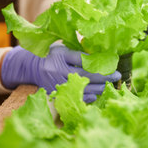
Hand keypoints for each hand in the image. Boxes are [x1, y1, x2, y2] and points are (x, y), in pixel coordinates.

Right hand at [0, 44, 120, 102]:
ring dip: (99, 88)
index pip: (84, 62)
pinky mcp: (57, 95)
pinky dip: (89, 96)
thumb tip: (100, 58)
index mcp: (61, 57)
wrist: (31, 67)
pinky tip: (98, 93)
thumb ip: (79, 53)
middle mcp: (59, 72)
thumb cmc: (51, 55)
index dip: (100, 64)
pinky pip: (77, 98)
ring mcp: (58, 85)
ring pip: (84, 89)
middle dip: (104, 77)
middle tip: (117, 76)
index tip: (113, 65)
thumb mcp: (63, 49)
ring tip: (110, 85)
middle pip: (87, 76)